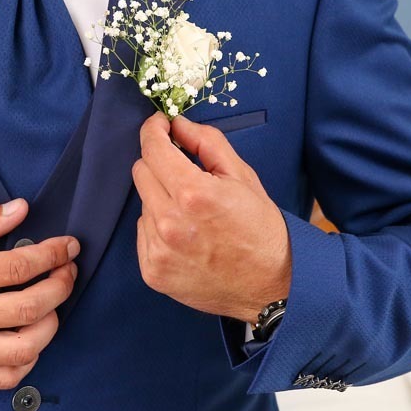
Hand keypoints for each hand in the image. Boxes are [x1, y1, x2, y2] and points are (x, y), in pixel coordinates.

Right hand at [0, 199, 78, 389]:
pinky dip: (29, 359)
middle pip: (29, 307)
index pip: (16, 267)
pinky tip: (32, 337)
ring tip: (54, 305)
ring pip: (24, 348)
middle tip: (68, 271)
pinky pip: (6, 378)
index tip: (67, 246)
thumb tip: (20, 210)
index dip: (51, 255)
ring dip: (52, 324)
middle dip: (61, 285)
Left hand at [132, 112, 291, 323]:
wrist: (269, 286)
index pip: (152, 149)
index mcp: (193, 194)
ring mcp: (159, 250)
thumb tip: (177, 124)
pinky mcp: (152, 272)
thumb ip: (206, 143)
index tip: (160, 125)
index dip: (153, 130)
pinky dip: (158, 227)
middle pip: (141, 172)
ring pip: (142, 203)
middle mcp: (170, 223)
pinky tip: (185, 235)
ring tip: (191, 212)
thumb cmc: (260, 229)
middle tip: (184, 171)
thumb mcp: (242, 176)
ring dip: (160, 198)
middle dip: (159, 163)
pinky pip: (143, 232)